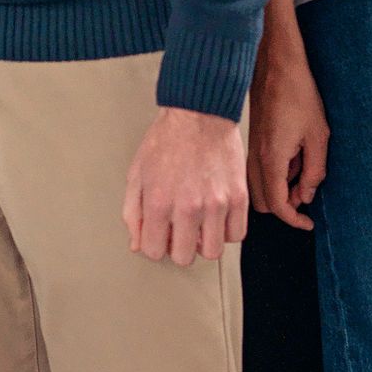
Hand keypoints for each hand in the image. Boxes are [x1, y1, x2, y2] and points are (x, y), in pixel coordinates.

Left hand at [126, 106, 248, 266]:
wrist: (199, 114)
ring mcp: (216, 204)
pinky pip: (236, 234)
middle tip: (179, 231)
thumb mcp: (137, 174)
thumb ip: (133, 213)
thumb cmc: (166, 140)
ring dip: (204, 242)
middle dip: (178, 247)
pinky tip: (217, 217)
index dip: (154, 245)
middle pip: (185, 257)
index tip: (159, 234)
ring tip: (199, 224)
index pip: (154, 252)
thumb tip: (137, 244)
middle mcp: (188, 207)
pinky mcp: (238, 197)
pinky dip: (226, 231)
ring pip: (213, 251)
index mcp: (158, 202)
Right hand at [248, 53, 327, 229]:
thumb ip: (314, 171)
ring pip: (260, 187)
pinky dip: (276, 174)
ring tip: (303, 168)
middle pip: (263, 202)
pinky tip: (294, 154)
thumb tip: (307, 195)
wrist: (275, 66)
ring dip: (281, 189)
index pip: (277, 205)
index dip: (293, 220)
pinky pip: (260, 171)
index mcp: (272, 159)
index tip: (308, 223)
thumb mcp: (318, 136)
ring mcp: (252, 150)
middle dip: (284, 206)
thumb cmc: (298, 95)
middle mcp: (257, 158)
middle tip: (306, 192)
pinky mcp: (253, 142)